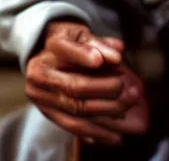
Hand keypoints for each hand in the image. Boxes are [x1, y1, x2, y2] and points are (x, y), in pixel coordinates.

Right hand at [25, 21, 148, 145]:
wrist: (46, 53)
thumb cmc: (72, 40)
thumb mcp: (83, 33)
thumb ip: (100, 42)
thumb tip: (118, 53)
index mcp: (50, 45)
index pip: (66, 49)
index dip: (82, 55)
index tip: (100, 60)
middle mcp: (40, 73)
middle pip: (74, 86)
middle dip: (105, 89)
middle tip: (128, 89)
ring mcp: (42, 96)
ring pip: (76, 110)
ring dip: (105, 112)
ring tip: (127, 109)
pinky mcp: (48, 113)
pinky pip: (73, 127)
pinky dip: (95, 132)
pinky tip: (115, 136)